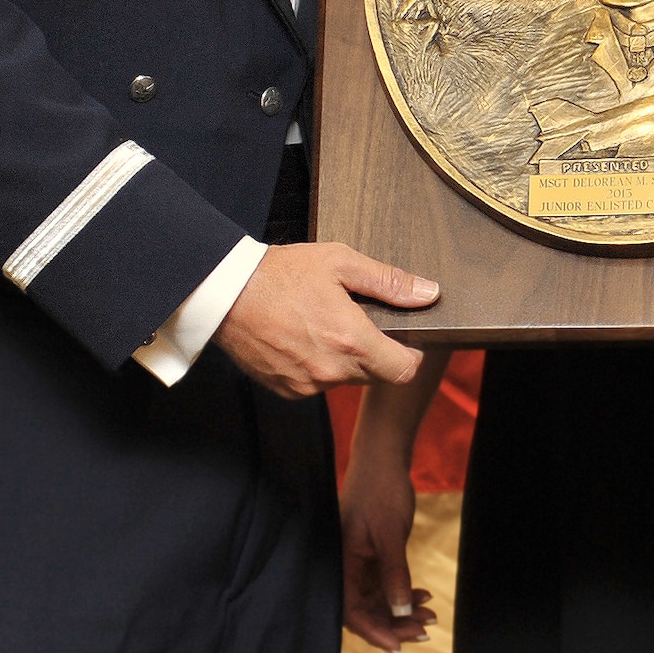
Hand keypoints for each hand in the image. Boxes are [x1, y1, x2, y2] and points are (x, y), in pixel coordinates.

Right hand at [214, 242, 436, 398]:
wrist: (225, 293)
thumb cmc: (281, 273)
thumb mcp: (341, 262)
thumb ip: (389, 282)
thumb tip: (428, 293)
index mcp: (351, 340)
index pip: (404, 371)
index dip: (410, 355)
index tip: (403, 338)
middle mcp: (331, 371)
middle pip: (376, 375)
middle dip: (375, 352)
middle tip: (356, 320)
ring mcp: (307, 385)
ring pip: (345, 380)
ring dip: (344, 359)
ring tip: (323, 324)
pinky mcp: (287, 390)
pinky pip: (316, 385)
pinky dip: (317, 366)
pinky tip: (302, 337)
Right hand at [341, 446, 436, 652]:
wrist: (384, 459)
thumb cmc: (382, 490)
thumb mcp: (391, 533)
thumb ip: (393, 573)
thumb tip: (398, 613)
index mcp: (340, 561)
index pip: (351, 610)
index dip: (374, 631)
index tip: (399, 646)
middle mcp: (345, 566)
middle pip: (364, 610)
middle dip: (394, 625)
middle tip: (424, 632)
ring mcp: (357, 562)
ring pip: (376, 600)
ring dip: (402, 612)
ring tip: (430, 617)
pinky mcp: (369, 556)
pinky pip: (383, 585)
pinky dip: (402, 594)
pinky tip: (423, 597)